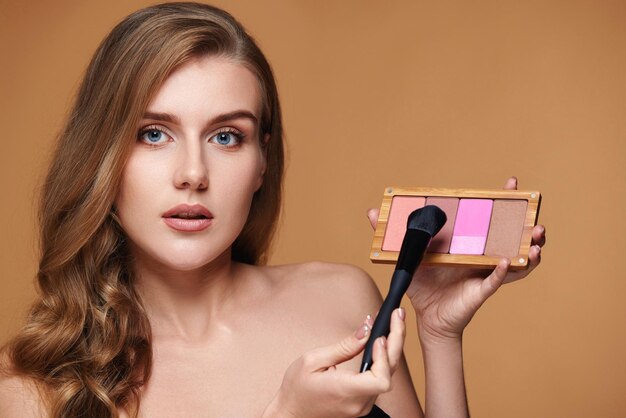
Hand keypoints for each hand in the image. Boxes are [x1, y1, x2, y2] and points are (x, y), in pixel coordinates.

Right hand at [262, 309, 405, 417]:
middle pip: (389, 373)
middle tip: (397, 316)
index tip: (379, 336)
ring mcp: (362, 405)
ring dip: (391, 349)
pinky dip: (383, 360)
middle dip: (397, 341)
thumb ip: (344, 347)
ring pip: (387, 375)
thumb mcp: (313, 360)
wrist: (292, 413)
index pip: (381, 379)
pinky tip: (382, 343)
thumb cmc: (297, 388)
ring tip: (392, 324)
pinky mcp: (362, 403)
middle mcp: (359, 402)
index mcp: (346, 391)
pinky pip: (379, 380)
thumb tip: (366, 331)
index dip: (384, 356)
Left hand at [366, 177, 546, 344]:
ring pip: (516, 259)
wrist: (426, 317)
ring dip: (529, 249)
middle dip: (527, 224)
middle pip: (511, 236)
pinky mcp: (481, 290)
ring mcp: (485, 273)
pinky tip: (509, 261)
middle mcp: (482, 256)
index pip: (489, 218)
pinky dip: (504, 271)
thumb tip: (371, 212)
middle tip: (533, 212)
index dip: (503, 201)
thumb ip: (391, 234)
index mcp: (468, 243)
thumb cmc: (422, 286)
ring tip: (537, 239)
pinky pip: (496, 280)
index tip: (511, 183)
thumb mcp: (406, 256)